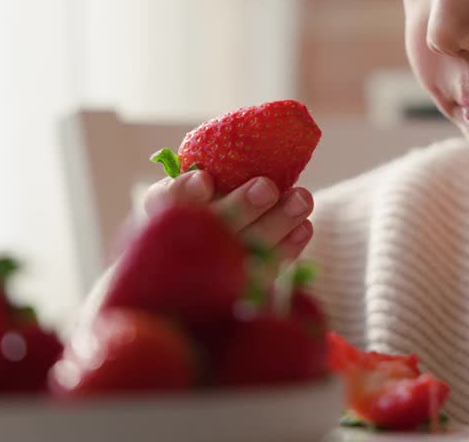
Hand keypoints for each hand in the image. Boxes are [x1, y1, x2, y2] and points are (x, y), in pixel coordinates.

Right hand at [140, 169, 313, 260]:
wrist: (200, 265)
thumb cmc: (202, 209)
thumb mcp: (193, 188)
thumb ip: (201, 179)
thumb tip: (211, 177)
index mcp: (165, 212)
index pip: (167, 202)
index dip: (185, 192)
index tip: (205, 180)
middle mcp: (183, 247)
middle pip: (211, 229)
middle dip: (240, 207)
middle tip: (267, 188)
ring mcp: (212, 275)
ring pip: (244, 251)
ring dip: (276, 224)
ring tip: (301, 199)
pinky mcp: (241, 292)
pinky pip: (265, 272)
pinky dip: (287, 250)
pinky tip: (303, 228)